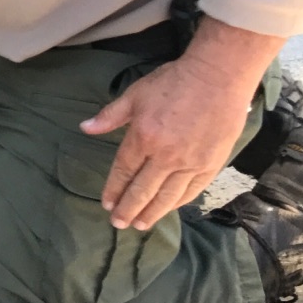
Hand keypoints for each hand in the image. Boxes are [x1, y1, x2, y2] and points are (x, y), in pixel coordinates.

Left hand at [80, 58, 249, 229]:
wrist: (218, 78)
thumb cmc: (173, 82)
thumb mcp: (135, 94)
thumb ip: (110, 116)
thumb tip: (85, 128)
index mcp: (144, 137)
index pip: (124, 170)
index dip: (114, 189)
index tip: (106, 204)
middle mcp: (166, 155)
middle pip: (143, 189)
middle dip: (129, 209)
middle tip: (119, 224)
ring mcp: (191, 162)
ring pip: (167, 196)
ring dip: (152, 213)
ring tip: (140, 224)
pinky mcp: (211, 164)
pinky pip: (191, 191)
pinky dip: (177, 203)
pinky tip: (167, 209)